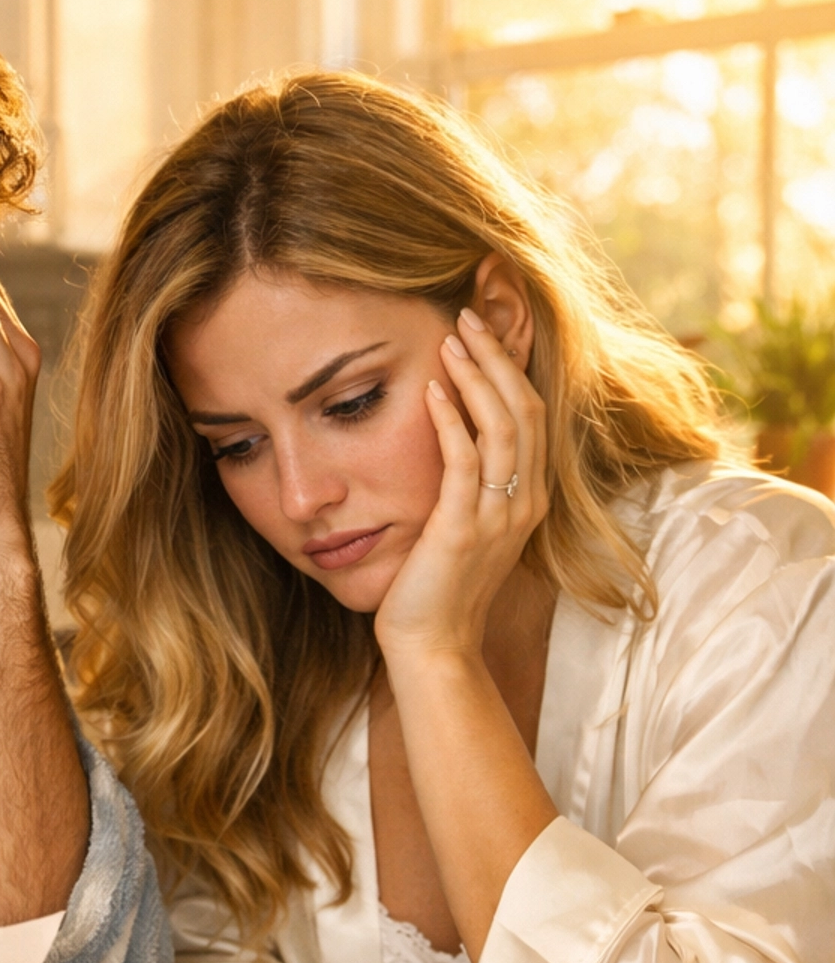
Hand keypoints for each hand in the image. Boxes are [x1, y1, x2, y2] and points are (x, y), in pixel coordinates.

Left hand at [373, 306, 548, 666]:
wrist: (433, 646)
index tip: (482, 332)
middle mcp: (524, 502)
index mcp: (528, 498)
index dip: (510, 369)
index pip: (531, 416)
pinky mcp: (464, 529)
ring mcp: (499, 516)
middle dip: (496, 357)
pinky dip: (450, 421)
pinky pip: (464, 462)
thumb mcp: (464, 528)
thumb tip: (451, 435)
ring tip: (451, 338)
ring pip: (502, 426)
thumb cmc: (439, 588)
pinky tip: (431, 390)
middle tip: (466, 316)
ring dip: (476, 377)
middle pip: (525, 409)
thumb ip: (468, 485)